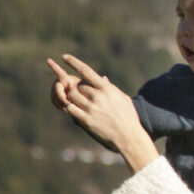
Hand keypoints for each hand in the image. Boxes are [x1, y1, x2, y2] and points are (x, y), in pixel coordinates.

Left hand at [46, 55, 160, 171]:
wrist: (128, 136)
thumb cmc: (128, 116)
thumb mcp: (121, 98)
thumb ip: (110, 88)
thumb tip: (103, 78)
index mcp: (106, 88)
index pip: (86, 70)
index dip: (73, 62)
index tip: (64, 57)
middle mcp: (98, 96)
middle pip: (78, 86)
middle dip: (78, 90)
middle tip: (83, 97)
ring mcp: (91, 108)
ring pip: (71, 96)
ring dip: (72, 99)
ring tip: (79, 104)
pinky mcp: (86, 119)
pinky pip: (70, 109)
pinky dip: (71, 108)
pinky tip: (76, 111)